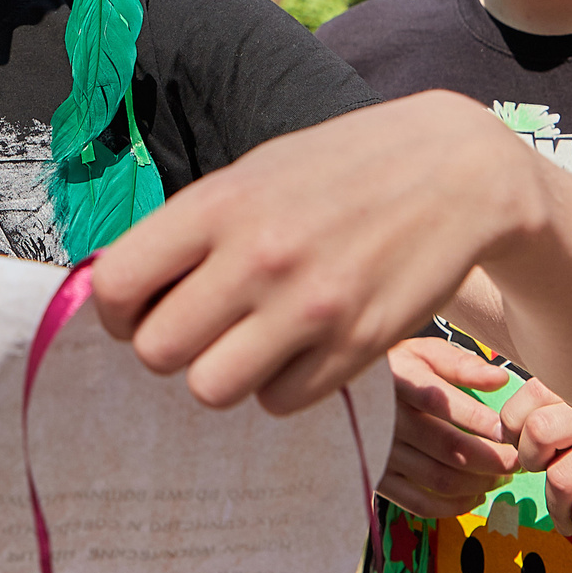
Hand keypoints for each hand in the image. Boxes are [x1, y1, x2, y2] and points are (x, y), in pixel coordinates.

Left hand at [91, 92, 545, 413]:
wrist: (454, 170)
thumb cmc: (338, 170)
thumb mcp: (255, 173)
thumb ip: (192, 230)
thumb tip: (125, 294)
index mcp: (220, 204)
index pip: (117, 285)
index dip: (117, 311)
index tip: (137, 311)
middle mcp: (258, 257)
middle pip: (157, 351)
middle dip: (167, 347)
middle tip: (196, 329)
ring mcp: (310, 307)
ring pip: (211, 389)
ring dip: (221, 373)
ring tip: (246, 341)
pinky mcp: (358, 347)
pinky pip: (280, 402)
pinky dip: (280, 384)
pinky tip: (299, 346)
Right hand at [381, 338, 519, 517]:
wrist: (343, 394)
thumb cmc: (394, 370)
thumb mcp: (421, 352)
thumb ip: (461, 365)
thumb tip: (501, 379)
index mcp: (399, 382)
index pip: (441, 402)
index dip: (479, 420)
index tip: (509, 430)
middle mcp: (387, 419)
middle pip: (449, 448)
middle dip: (493, 459)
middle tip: (518, 459)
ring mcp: (381, 453)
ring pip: (440, 479)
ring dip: (480, 483)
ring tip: (502, 476)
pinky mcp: (378, 479)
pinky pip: (420, 503)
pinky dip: (454, 506)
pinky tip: (475, 497)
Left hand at [505, 392, 571, 546]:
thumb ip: (561, 432)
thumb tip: (504, 434)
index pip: (533, 391)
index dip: (515, 428)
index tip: (532, 454)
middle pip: (540, 429)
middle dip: (533, 466)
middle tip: (549, 482)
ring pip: (563, 475)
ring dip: (558, 509)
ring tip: (570, 518)